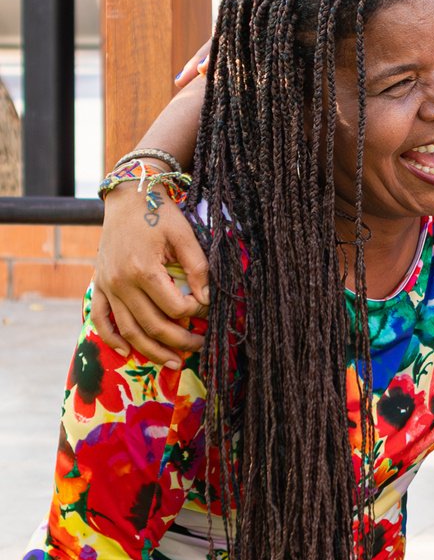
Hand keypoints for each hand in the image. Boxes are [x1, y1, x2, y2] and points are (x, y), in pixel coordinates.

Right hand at [91, 185, 209, 364]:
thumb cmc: (160, 214)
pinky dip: (111, 338)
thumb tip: (207, 299)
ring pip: (127, 330)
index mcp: (144, 269)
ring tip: (174, 362)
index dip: (196, 312)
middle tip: (200, 346)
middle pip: (152, 325)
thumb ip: (197, 268)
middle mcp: (121, 282)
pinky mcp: (98, 284)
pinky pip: (100, 319)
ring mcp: (106, 286)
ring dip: (151, 351)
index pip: (175, 306)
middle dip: (180, 340)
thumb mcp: (185, 235)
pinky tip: (126, 352)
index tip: (209, 308)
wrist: (128, 198)